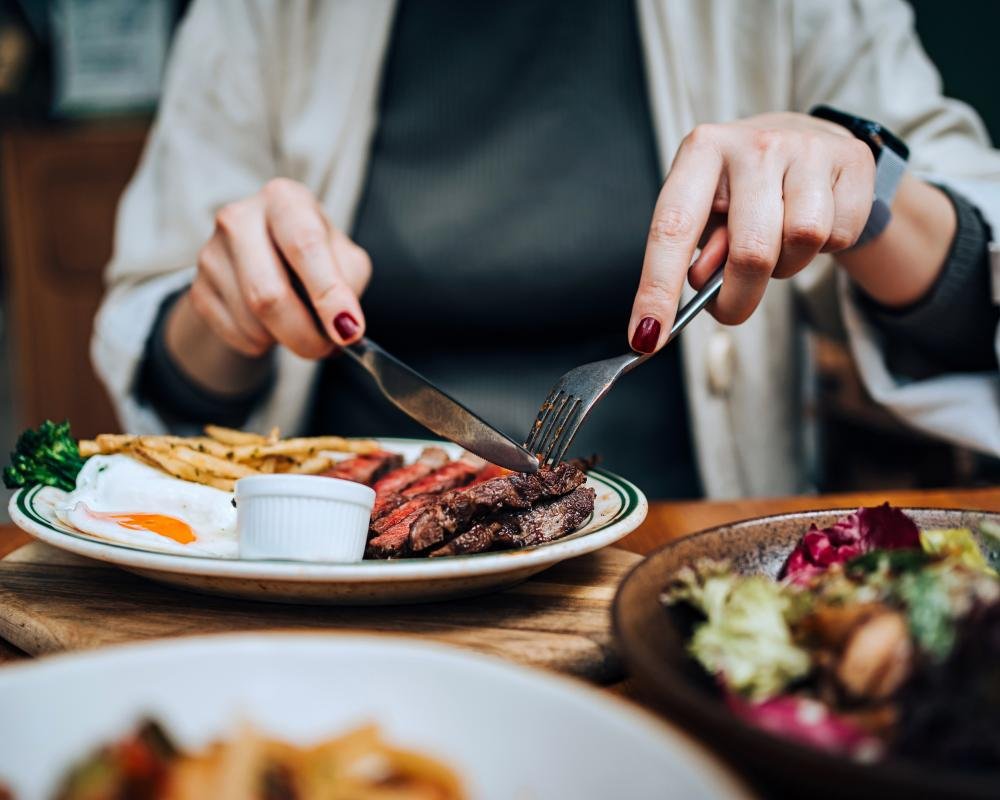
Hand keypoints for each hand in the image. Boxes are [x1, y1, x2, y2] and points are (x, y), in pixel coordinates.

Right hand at [187, 178, 370, 359]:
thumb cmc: (315, 256)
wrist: (268, 259)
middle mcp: (240, 218)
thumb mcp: (344, 258)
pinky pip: (237, 336)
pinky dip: (264, 345)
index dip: (328, 293)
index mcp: (284, 199)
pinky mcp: (197, 290)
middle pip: (269, 294)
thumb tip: (344, 327)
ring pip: (253, 323)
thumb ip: (348, 285)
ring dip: (286, 339)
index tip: (348, 330)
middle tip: (328, 348)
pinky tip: (272, 326)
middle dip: (305, 335)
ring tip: (299, 324)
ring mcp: (211, 254)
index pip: (305, 246)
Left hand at [628, 113, 875, 352]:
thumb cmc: (742, 187)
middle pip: (750, 251)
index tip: (647, 338)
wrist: (806, 138)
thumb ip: (700, 248)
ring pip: (802, 241)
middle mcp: (753, 144)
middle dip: (739, 298)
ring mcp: (807, 148)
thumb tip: (705, 282)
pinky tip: (813, 223)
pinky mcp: (853, 160)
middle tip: (732, 307)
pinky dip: (826, 248)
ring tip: (777, 244)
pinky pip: (840, 235)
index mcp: (701, 151)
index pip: (672, 229)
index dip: (658, 289)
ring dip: (788, 266)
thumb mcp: (708, 210)